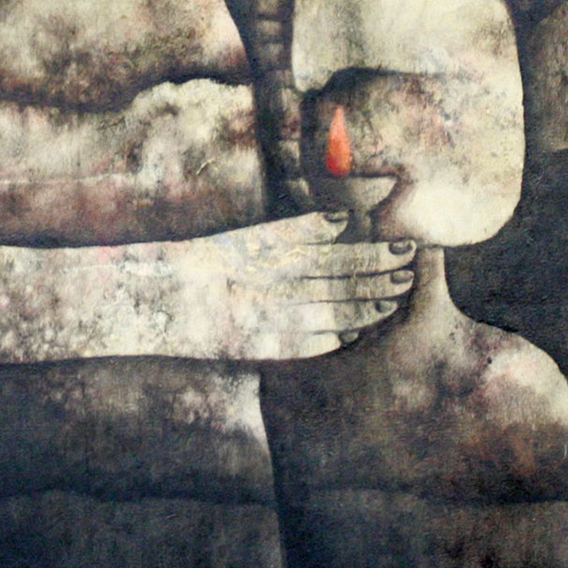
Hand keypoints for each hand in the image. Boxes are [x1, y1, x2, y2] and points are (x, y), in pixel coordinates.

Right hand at [164, 212, 416, 360]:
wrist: (159, 300)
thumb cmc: (205, 262)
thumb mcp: (249, 238)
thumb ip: (296, 229)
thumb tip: (342, 220)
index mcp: (272, 250)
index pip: (338, 250)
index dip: (374, 251)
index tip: (405, 246)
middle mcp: (275, 281)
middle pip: (341, 280)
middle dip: (380, 277)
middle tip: (408, 272)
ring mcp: (270, 316)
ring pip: (332, 312)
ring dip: (366, 307)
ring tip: (392, 302)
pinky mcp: (261, 346)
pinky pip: (307, 345)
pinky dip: (334, 339)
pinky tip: (354, 335)